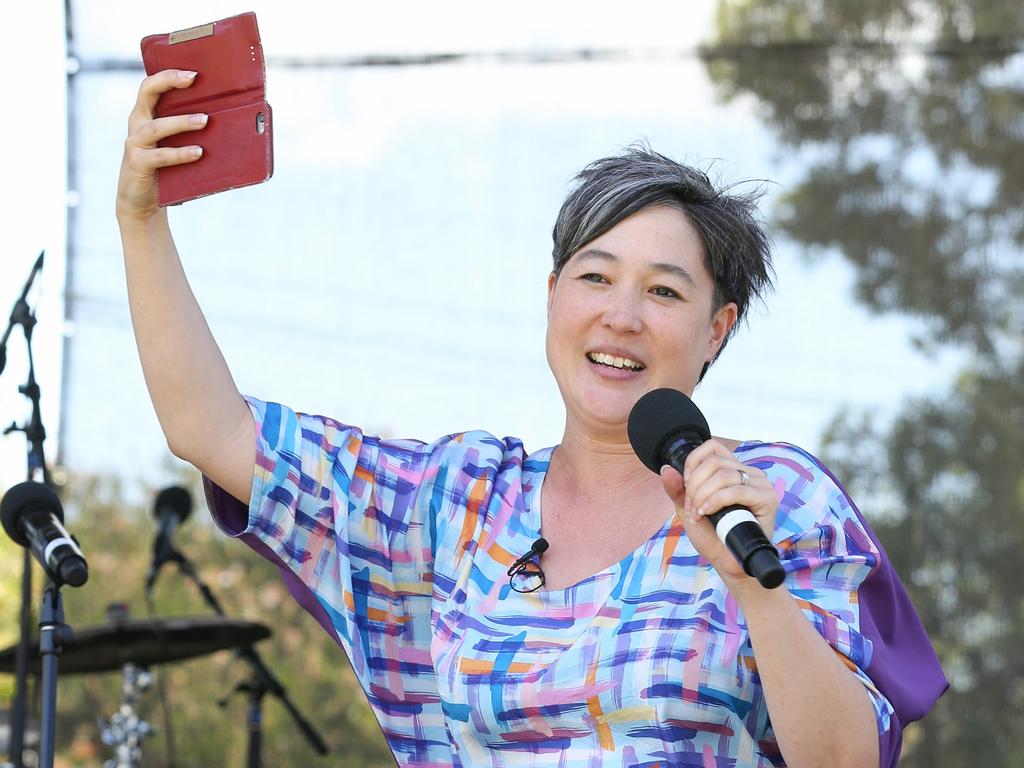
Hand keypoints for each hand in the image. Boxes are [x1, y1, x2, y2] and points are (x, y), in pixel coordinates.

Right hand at [117, 70, 206, 221]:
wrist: (143, 202)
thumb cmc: (166, 170)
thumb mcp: (177, 145)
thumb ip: (192, 132)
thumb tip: (231, 123)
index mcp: (147, 114)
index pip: (152, 85)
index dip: (169, 75)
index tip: (193, 71)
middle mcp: (137, 123)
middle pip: (147, 92)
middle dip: (169, 82)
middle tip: (193, 78)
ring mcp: (135, 143)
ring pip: (156, 126)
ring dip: (182, 121)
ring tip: (205, 120)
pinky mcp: (138, 164)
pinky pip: (160, 156)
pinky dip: (180, 154)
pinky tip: (198, 153)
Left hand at [659, 439, 778, 587]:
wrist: (728, 563)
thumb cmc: (713, 536)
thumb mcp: (688, 510)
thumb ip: (677, 490)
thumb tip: (666, 469)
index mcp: (732, 470)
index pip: (712, 447)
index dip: (693, 462)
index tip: (686, 486)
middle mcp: (748, 473)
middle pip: (714, 461)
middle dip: (695, 486)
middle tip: (691, 508)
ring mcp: (760, 484)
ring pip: (723, 475)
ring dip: (703, 495)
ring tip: (699, 515)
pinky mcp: (768, 499)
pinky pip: (737, 490)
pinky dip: (716, 500)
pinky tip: (708, 513)